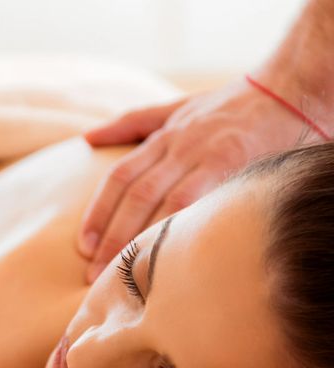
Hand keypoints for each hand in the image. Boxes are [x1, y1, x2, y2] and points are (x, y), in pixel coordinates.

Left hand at [77, 76, 313, 282]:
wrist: (290, 88)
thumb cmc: (232, 106)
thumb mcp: (177, 108)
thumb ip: (134, 123)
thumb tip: (88, 136)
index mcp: (162, 137)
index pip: (118, 178)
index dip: (98, 213)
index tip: (83, 246)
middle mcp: (176, 145)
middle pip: (132, 195)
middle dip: (110, 236)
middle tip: (94, 272)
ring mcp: (201, 154)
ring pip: (158, 200)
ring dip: (135, 238)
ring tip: (120, 273)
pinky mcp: (228, 163)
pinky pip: (192, 199)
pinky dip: (172, 226)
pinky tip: (160, 255)